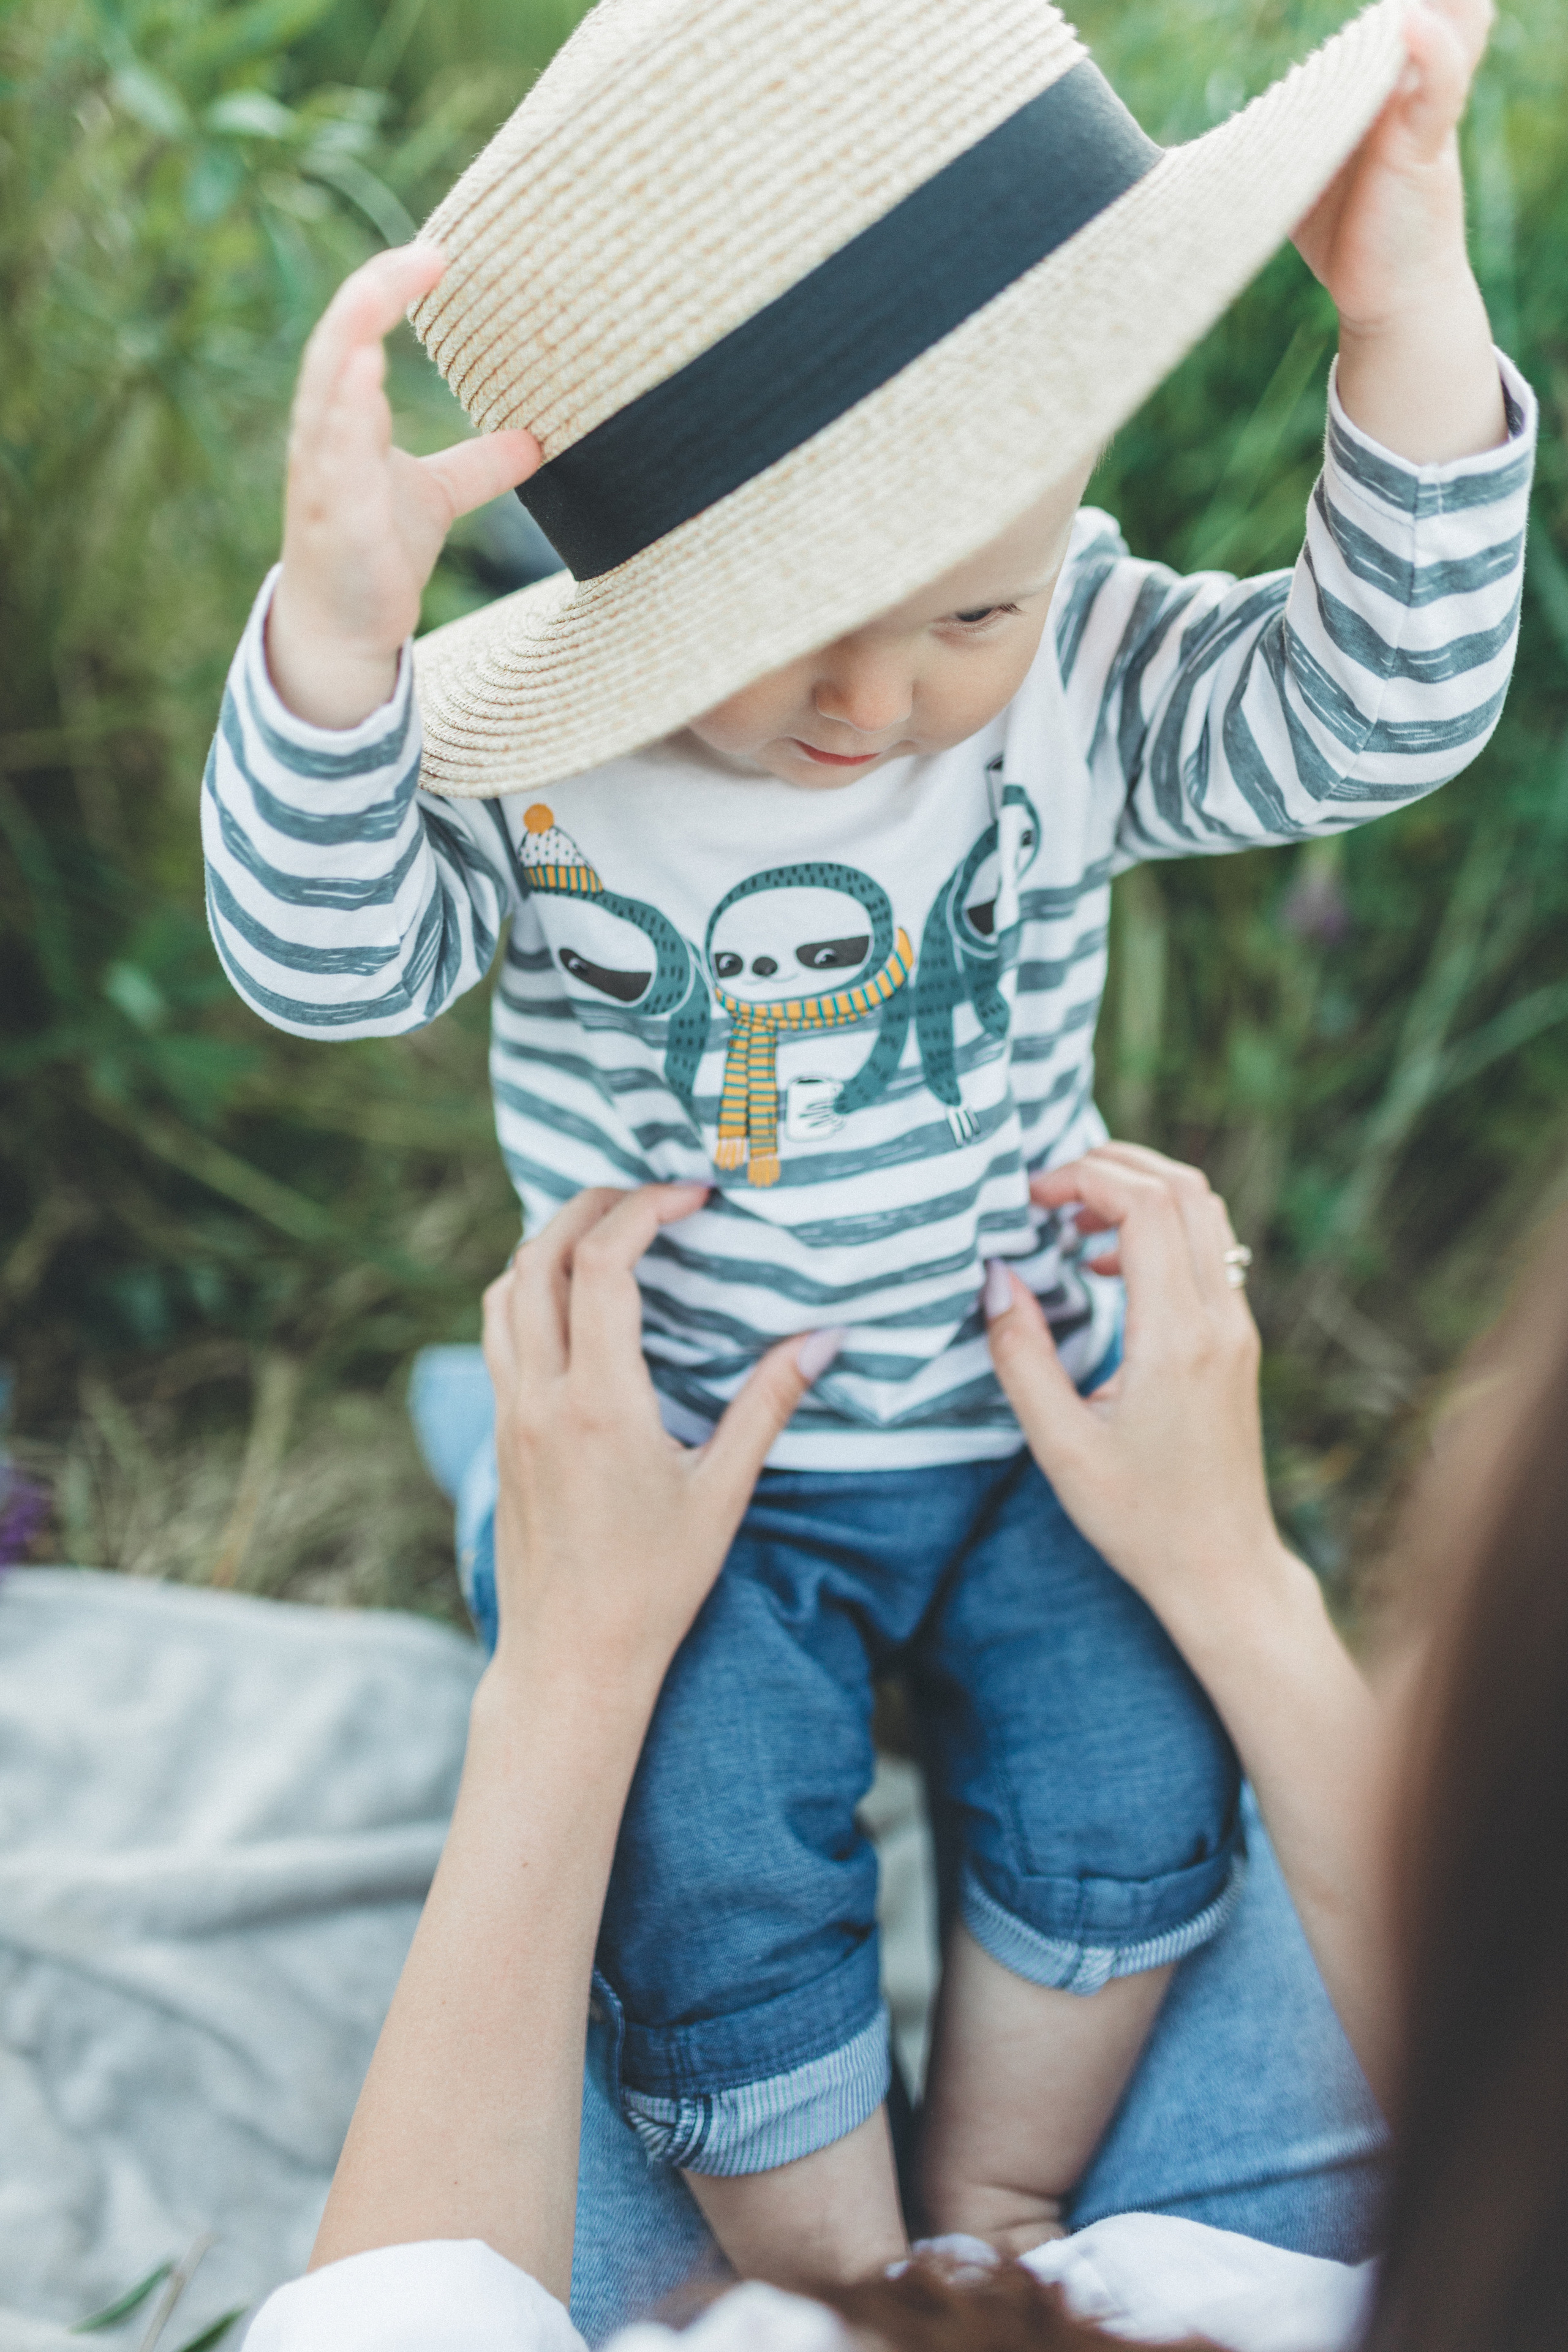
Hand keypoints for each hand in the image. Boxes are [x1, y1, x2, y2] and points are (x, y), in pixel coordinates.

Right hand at [267, 243, 540, 728]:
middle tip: (421, 255)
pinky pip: (333, 466)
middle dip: (370, 295)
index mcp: (343, 417)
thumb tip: (537, 441)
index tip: (438, 255)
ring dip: (349, 345)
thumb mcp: (435, 497)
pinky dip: (345, 424)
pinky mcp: (334, 525)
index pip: (357, 331)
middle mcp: (324, 437)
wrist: (344, 628)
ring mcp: (323, 480)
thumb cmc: (378, 552)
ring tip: (378, 297)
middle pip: (335, 346)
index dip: (389, 287)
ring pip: (324, 397)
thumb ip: (478, 465)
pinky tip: (363, 387)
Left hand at [481, 1182, 838, 1704]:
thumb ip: (769, 1406)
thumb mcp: (724, 1494)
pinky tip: (574, 1299)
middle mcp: (541, 1397)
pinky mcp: (501, 1434)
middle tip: (652, 1192)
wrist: (571, 1659)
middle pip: (537, 1254)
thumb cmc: (654, 1586)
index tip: (694, 1194)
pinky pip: (498, 1332)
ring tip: (610, 1229)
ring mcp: (511, 1414)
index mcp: (599, 1403)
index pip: (601, 1263)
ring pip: (503, 1289)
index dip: (645, 1209)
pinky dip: (528, 1288)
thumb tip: (824, 1339)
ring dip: (549, 1239)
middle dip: (592, 1203)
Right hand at [986, 1144, 1286, 1644]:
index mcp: (1177, 1339)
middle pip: (1185, 1188)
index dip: (1086, 1179)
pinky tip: (1103, 1268)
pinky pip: (1208, 1250)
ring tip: (1071, 1222)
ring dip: (1139, 1193)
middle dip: (1113, 1166)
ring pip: (1205, 1211)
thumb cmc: (1140, 1519)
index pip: (1147, 1208)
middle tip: (1048, 1191)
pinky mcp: (1238, 1340)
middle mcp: (1220, 1320)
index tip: (1032, 1199)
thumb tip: (997, 1278)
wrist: (1222, 1568)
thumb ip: (1023, 1357)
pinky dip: (1158, 1229)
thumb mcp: (1060, 1446)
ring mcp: (1238, 1327)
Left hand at [1292, 0, 1504, 461]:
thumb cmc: (1343, 230)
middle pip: (1434, 6)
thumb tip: (1181, 153)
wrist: (1388, 299)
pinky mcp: (1426, 150)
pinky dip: (1430, 51)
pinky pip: (1438, 88)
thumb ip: (1269, 136)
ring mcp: (1421, 113)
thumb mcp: (1299, 168)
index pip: (1391, 12)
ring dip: (1436, 0)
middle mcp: (1408, 85)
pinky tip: (1408, 22)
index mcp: (1381, 81)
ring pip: (1449, 29)